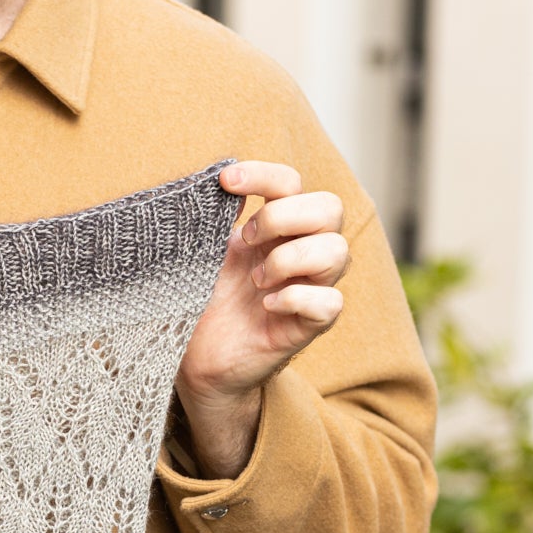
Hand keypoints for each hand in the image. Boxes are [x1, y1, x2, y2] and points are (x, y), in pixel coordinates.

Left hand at [174, 160, 349, 478]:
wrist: (195, 357)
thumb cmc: (199, 301)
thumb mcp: (201, 252)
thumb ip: (213, 217)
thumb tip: (220, 180)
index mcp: (274, 229)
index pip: (292, 183)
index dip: (265, 175)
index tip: (226, 183)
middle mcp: (299, 252)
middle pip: (330, 207)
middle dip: (284, 216)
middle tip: (246, 241)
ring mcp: (309, 287)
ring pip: (338, 251)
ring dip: (290, 259)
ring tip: (255, 280)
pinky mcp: (310, 324)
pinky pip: (331, 302)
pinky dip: (297, 298)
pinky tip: (267, 306)